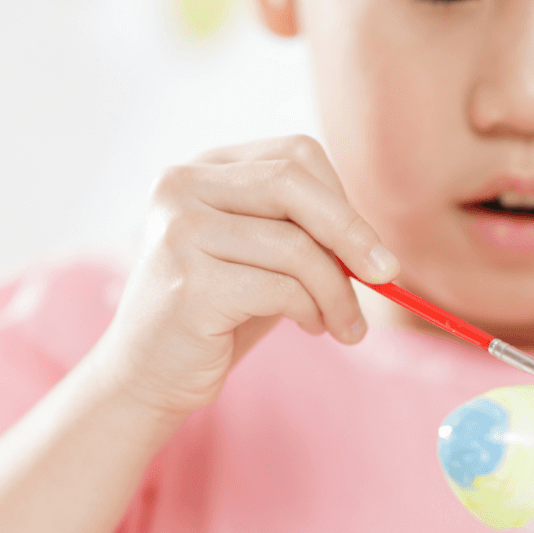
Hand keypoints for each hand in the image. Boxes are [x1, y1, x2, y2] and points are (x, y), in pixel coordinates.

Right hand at [87, 135, 397, 417]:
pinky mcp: (189, 282)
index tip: (367, 249)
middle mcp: (181, 187)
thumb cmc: (218, 314)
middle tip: (385, 274)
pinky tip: (312, 328)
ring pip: (295, 245)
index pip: (295, 156)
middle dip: (351, 232)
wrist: (148, 376)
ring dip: (337, 291)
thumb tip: (375, 243)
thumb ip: (306, 232)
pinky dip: (312, 310)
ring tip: (343, 322)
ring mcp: (179, 231)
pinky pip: (281, 288)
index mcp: (202, 169)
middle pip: (293, 182)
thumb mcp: (264, 258)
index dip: (341, 201)